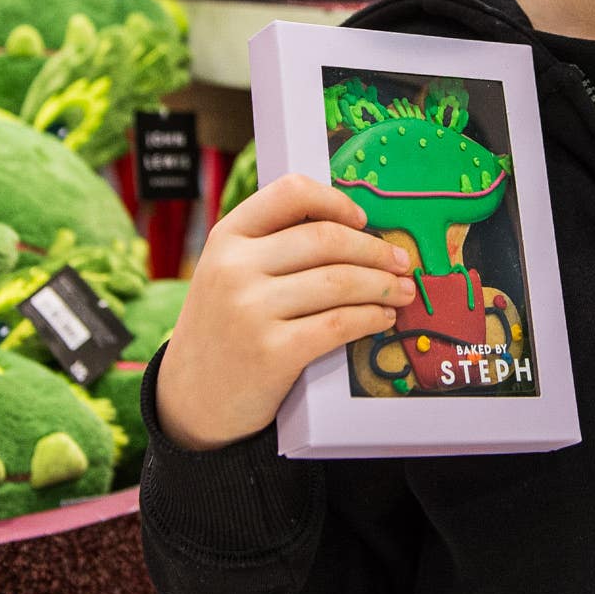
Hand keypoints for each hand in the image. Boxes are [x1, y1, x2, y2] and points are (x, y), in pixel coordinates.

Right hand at [154, 173, 417, 451]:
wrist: (191, 400)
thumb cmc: (224, 329)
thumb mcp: (228, 274)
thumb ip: (271, 247)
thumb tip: (354, 229)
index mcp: (226, 237)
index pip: (289, 193)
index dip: (335, 201)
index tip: (363, 219)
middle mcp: (234, 267)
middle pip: (327, 239)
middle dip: (376, 250)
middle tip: (403, 262)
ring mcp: (250, 310)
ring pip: (340, 282)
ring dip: (383, 286)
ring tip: (403, 291)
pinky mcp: (272, 352)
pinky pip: (339, 323)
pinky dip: (371, 317)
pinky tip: (382, 318)